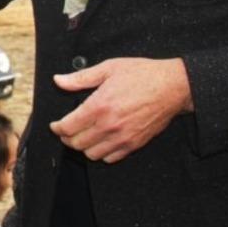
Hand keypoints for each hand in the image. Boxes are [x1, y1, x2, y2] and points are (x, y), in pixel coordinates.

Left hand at [49, 57, 192, 162]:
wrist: (173, 87)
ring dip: (83, 147)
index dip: (57, 128)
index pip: (68, 126)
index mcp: (99, 105)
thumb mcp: (109, 68)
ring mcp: (122, 137)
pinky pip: (110, 158)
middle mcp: (109, 125)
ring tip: (83, 136)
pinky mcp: (134, 144)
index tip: (55, 125)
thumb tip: (59, 80)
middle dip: (67, 138)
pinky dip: (101, 153)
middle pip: (76, 143)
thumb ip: (81, 78)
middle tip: (66, 130)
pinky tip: (101, 141)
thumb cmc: (142, 74)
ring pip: (91, 154)